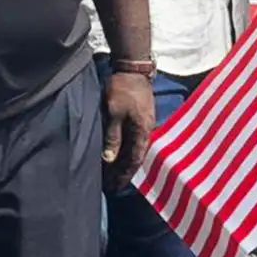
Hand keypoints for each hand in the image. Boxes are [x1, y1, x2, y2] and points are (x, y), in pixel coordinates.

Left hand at [102, 72, 155, 190]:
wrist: (133, 69)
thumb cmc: (122, 89)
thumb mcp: (114, 113)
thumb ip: (113, 136)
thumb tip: (110, 159)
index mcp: (142, 131)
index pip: (134, 160)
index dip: (124, 175)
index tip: (115, 187)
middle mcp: (146, 130)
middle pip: (136, 157)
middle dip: (124, 173)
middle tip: (112, 187)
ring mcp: (145, 124)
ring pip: (135, 150)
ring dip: (125, 163)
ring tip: (113, 175)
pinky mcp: (141, 119)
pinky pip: (135, 141)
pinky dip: (126, 151)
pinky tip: (119, 156)